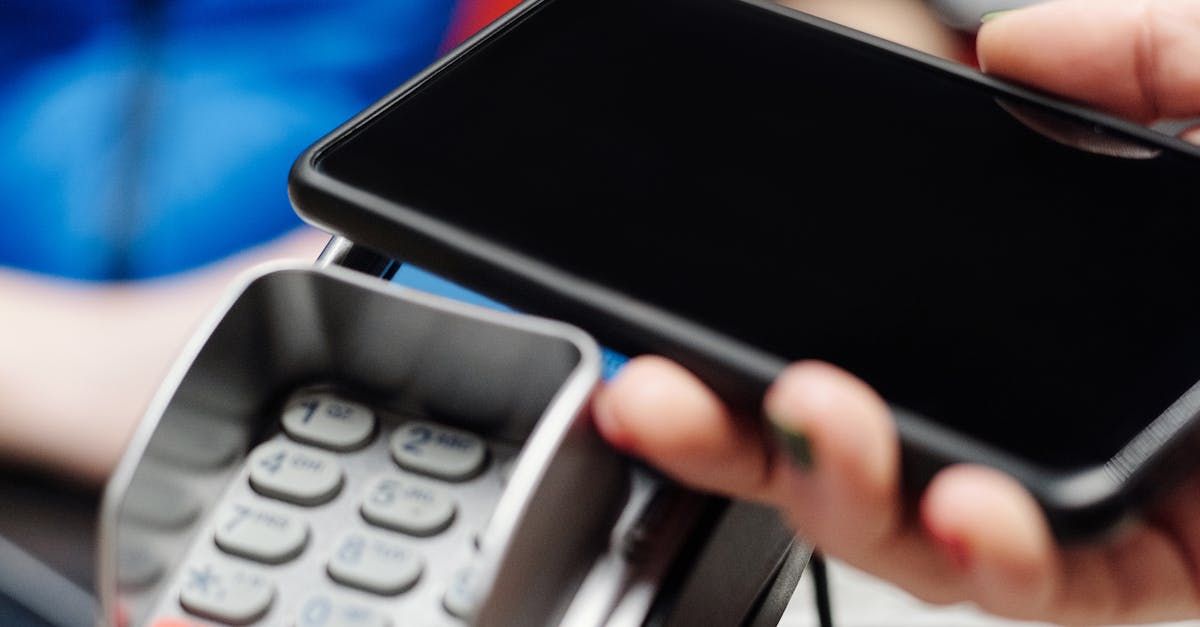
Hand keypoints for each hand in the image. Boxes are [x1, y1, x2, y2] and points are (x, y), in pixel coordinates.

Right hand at [593, 1, 1199, 623]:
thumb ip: (1156, 55)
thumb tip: (1005, 45)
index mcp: (1063, 296)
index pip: (887, 308)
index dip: (771, 310)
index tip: (691, 300)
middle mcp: (1056, 404)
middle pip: (864, 429)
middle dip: (742, 420)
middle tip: (657, 390)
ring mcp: (1104, 506)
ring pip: (919, 527)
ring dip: (837, 485)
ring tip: (801, 420)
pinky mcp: (1160, 580)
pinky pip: (1046, 586)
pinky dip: (991, 553)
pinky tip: (965, 508)